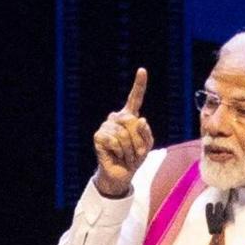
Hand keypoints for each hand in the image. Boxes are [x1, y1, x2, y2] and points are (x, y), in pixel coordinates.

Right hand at [92, 68, 152, 197]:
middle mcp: (116, 118)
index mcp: (130, 117)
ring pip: (123, 134)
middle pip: (131, 121)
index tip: (142, 70)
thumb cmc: (134, 158)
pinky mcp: (98, 136)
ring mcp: (106, 126)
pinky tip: (116, 155)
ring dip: (129, 149)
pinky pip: (114, 141)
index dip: (139, 84)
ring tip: (125, 156)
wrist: (121, 174)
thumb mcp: (146, 146)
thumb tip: (140, 119)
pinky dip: (119, 151)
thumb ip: (146, 132)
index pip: (135, 98)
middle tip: (135, 153)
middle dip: (137, 141)